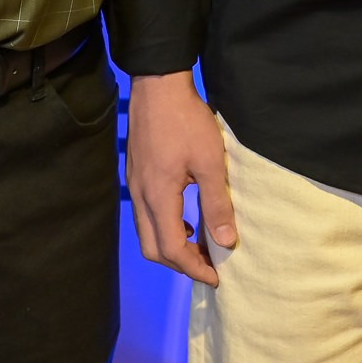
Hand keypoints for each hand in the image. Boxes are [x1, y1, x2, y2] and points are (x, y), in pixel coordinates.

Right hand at [127, 73, 235, 286]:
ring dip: (172, 246)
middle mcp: (140, 196)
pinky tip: (186, 219)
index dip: (194, 268)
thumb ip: (217, 203)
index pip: (172, 249)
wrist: (158, 85)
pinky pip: (145, 214)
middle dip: (180, 264)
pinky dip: (165, 227)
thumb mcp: (211, 162)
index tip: (217, 277)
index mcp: (158, 196)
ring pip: (146, 232)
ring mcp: (134, 185)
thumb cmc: (187, 120)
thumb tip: (226, 241)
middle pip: (153, 248)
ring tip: (201, 246)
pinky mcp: (136, 174)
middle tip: (209, 266)